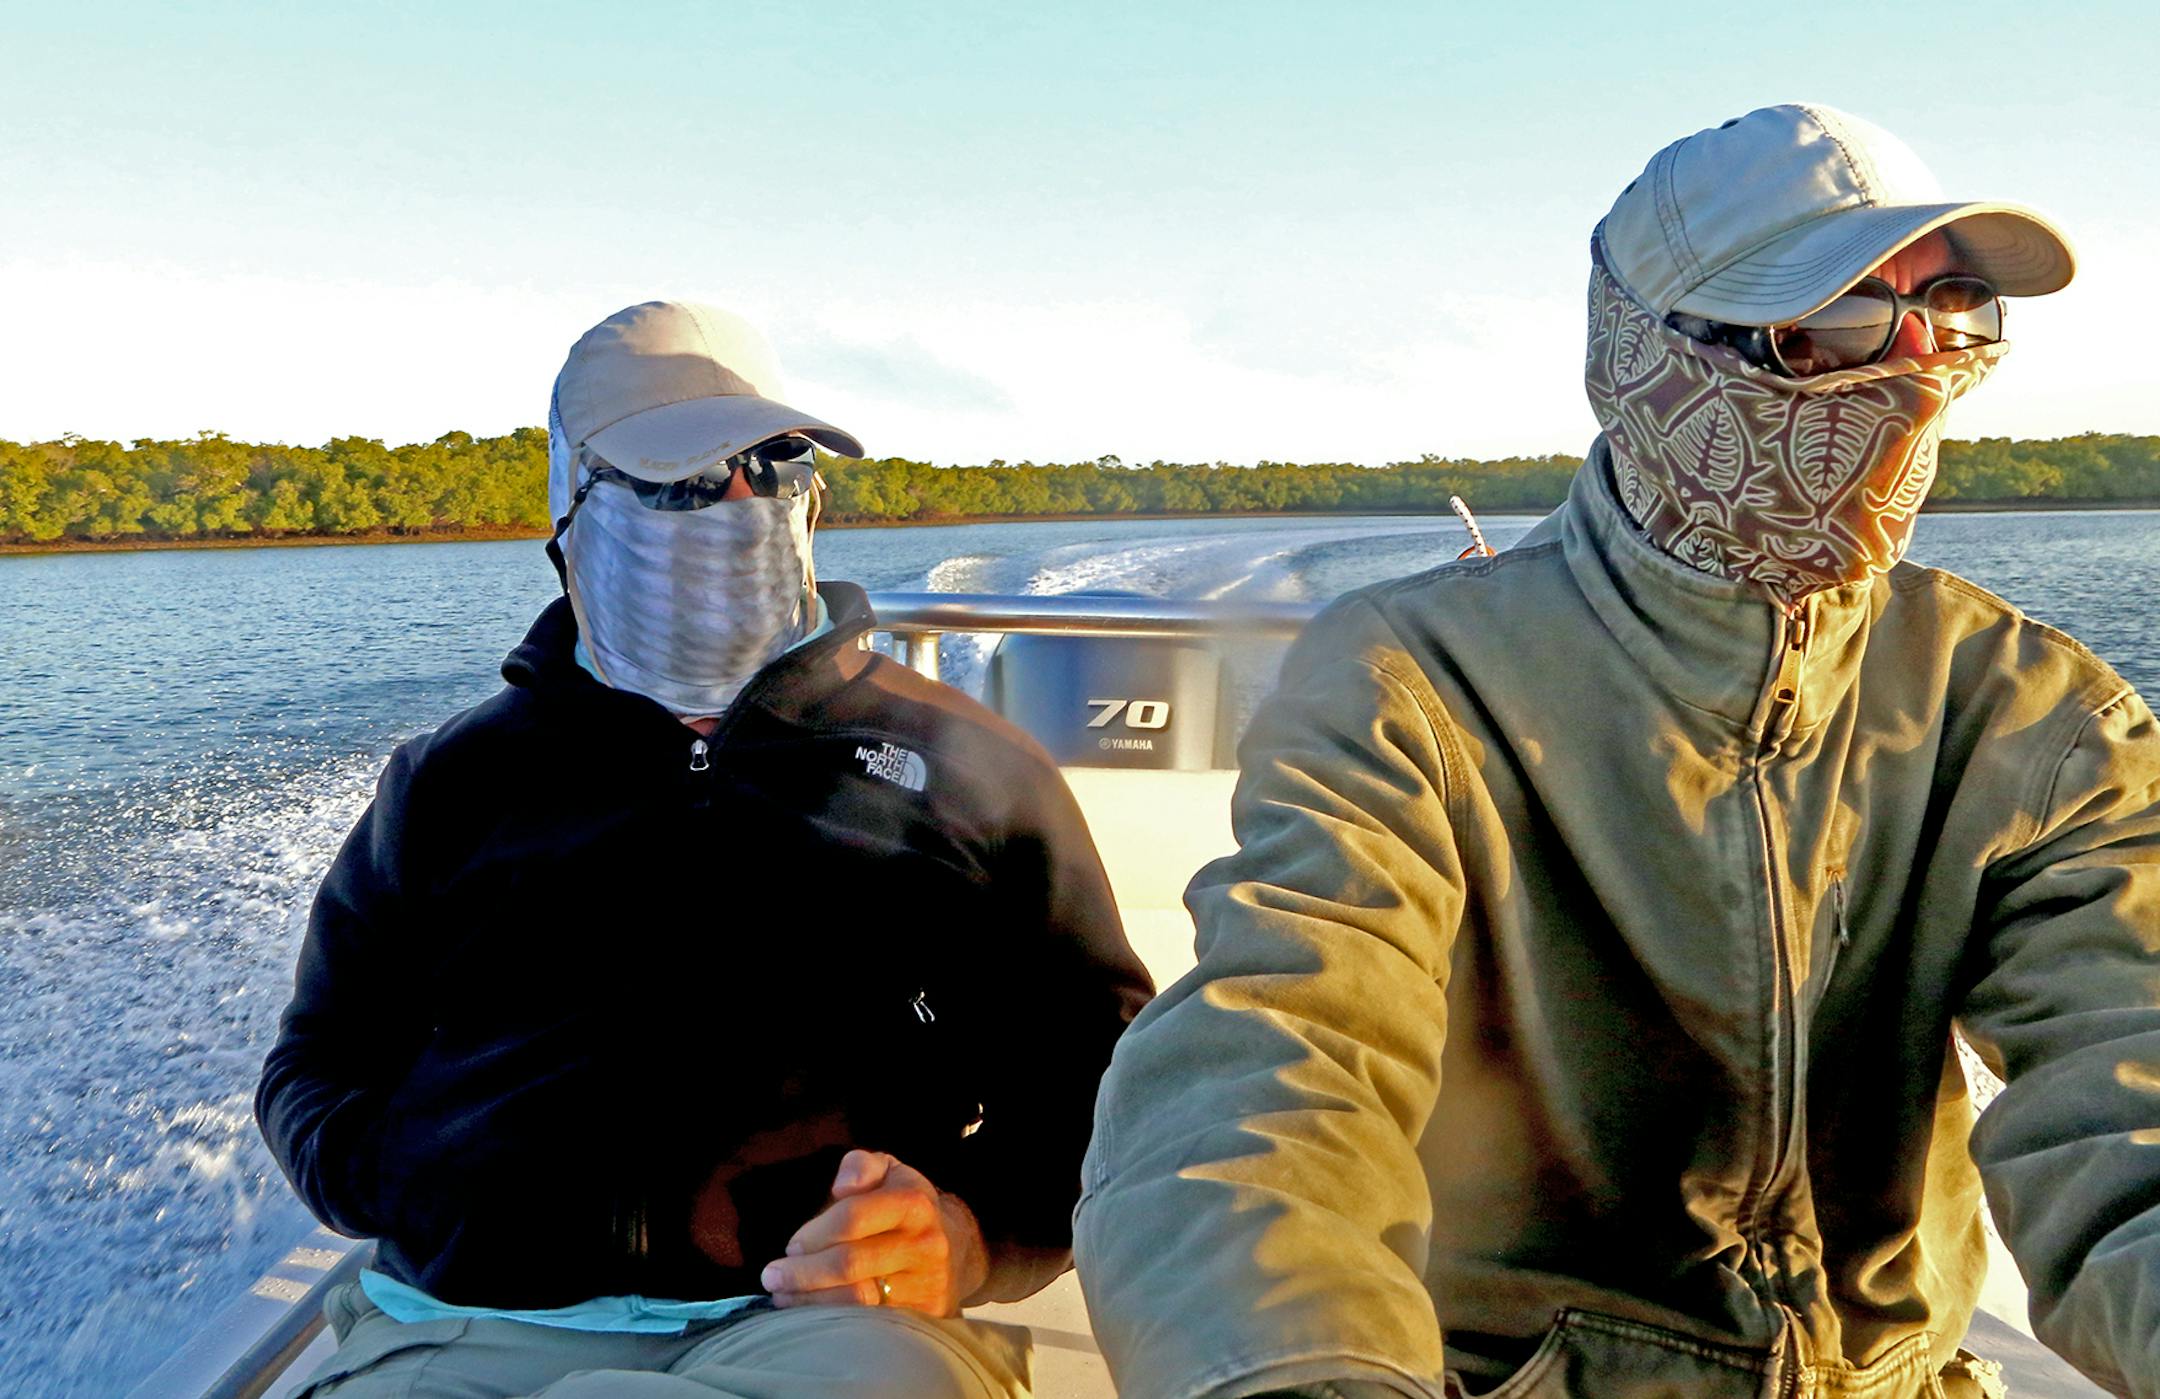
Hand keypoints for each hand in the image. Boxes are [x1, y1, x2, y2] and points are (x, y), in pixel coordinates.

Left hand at [759, 1149, 988, 1316]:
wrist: (957, 1246)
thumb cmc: (904, 1206)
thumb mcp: (888, 1171)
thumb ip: (860, 1166)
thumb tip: (843, 1186)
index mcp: (913, 1203)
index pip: (853, 1217)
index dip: (815, 1233)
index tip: (791, 1245)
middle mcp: (925, 1245)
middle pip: (851, 1264)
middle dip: (803, 1272)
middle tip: (771, 1276)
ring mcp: (927, 1285)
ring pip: (859, 1301)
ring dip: (811, 1301)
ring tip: (782, 1297)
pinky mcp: (925, 1317)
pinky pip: (871, 1327)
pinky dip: (834, 1323)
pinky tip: (810, 1317)